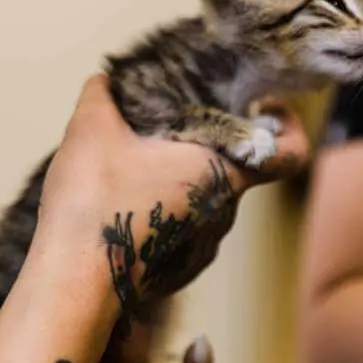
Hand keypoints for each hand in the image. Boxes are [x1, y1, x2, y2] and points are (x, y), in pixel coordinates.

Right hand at [32, 74, 308, 362]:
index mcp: (223, 174)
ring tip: (133, 169)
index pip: (290, 153)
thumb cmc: (96, 203)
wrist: (71, 281)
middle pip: (235, 170)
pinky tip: (125, 205)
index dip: (288, 127)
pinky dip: (164, 215)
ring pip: (205, 201)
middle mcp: (225, 213)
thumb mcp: (92, 129)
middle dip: (206, 147)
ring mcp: (204, 248)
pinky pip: (183, 232)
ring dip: (180, 182)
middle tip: (167, 130)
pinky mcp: (179, 271)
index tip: (266, 109)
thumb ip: (103, 96)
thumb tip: (104, 81)